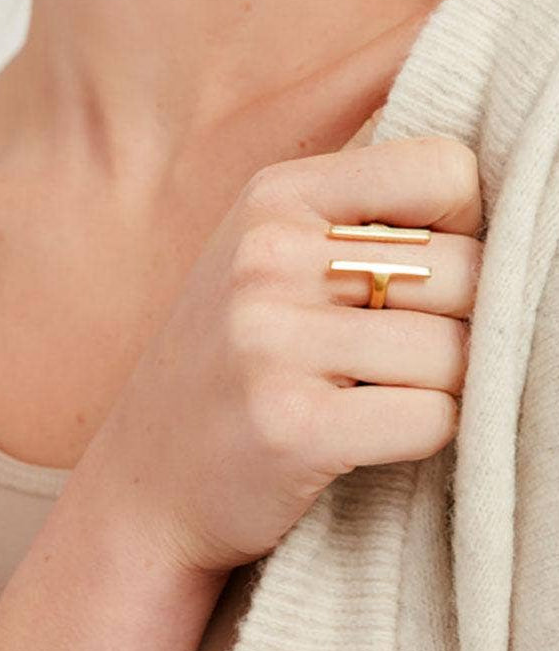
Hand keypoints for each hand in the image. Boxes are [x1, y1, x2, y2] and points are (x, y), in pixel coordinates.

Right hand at [85, 134, 481, 576]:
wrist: (147, 481)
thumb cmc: (233, 362)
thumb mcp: (271, 257)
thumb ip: (363, 222)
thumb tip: (504, 220)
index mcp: (274, 197)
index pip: (444, 170)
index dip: (468, 224)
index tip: (435, 270)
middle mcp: (267, 256)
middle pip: (466, 269)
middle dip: (466, 320)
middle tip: (415, 352)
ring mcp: (272, 341)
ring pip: (458, 352)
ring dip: (448, 387)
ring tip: (387, 395)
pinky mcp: (291, 426)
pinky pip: (435, 418)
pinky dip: (428, 433)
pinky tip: (375, 434)